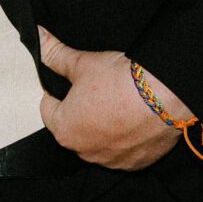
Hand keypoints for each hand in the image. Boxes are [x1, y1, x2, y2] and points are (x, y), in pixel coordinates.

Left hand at [37, 26, 185, 171]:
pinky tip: (134, 118)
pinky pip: (124, 151)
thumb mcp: (81, 62)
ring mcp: (112, 161)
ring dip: (104, 126)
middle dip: (81, 110)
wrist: (164, 96)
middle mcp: (85, 152)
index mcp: (64, 130)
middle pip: (74, 128)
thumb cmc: (119, 82)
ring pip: (100, 141)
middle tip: (97, 90)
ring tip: (117, 102)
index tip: (69, 83)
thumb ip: (55, 54)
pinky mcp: (137, 164)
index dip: (56, 92)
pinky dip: (126, 138)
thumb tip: (38, 38)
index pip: (49, 110)